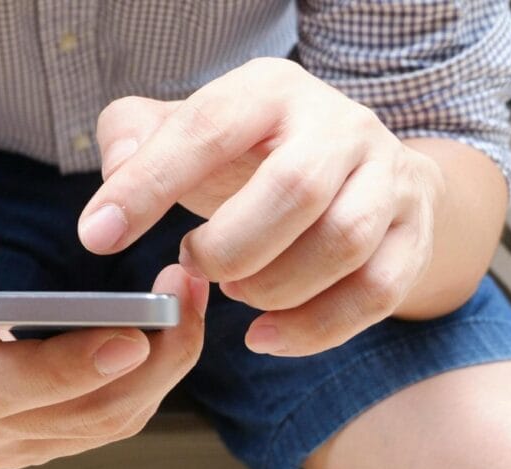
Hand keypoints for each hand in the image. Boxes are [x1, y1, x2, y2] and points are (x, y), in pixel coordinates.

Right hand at [0, 204, 208, 468]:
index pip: (7, 387)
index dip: (72, 368)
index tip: (136, 335)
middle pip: (82, 413)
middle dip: (152, 359)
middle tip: (187, 292)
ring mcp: (13, 442)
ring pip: (109, 422)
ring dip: (164, 367)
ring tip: (189, 300)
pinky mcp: (43, 439)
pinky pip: (110, 420)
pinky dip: (150, 378)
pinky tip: (170, 331)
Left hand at [80, 57, 444, 355]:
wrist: (352, 164)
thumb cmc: (249, 152)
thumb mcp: (187, 127)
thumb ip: (134, 136)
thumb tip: (115, 177)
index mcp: (269, 91)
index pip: (206, 130)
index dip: (148, 185)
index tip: (98, 237)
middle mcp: (338, 125)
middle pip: (293, 190)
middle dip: (229, 246)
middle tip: (193, 263)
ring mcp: (386, 177)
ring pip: (342, 242)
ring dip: (273, 286)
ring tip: (235, 289)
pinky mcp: (412, 231)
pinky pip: (376, 291)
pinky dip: (315, 329)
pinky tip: (266, 335)